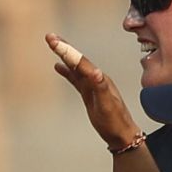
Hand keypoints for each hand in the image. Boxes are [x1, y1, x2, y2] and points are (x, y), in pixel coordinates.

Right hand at [46, 34, 141, 151]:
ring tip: (53, 44)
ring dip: (64, 55)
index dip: (67, 51)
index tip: (54, 42)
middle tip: (49, 37)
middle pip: (77, 60)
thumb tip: (95, 72)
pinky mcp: (88, 93)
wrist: (121, 134)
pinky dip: (66, 71)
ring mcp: (92, 85)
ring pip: (75, 67)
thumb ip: (101, 88)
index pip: (81, 62)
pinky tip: (58, 66)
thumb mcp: (107, 105)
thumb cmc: (114, 121)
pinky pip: (75, 78)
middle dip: (64, 48)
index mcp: (100, 79)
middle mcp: (96, 79)